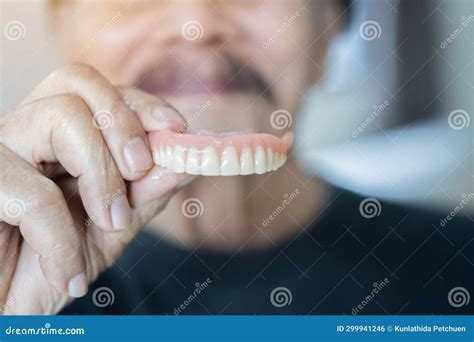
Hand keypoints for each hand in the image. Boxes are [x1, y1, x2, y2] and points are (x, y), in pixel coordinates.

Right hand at [0, 62, 188, 313]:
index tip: (177, 129)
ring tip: (111, 225)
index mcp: (57, 136)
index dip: (141, 103)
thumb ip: (143, 195)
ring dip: (103, 177)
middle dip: (124, 123)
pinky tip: (68, 274)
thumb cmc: (50, 266)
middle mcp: (24, 131)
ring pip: (62, 117)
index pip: (100, 91)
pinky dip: (64, 240)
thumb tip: (183, 163)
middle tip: (142, 170)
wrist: (5, 310)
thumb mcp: (110, 230)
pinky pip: (34, 195)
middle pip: (77, 81)